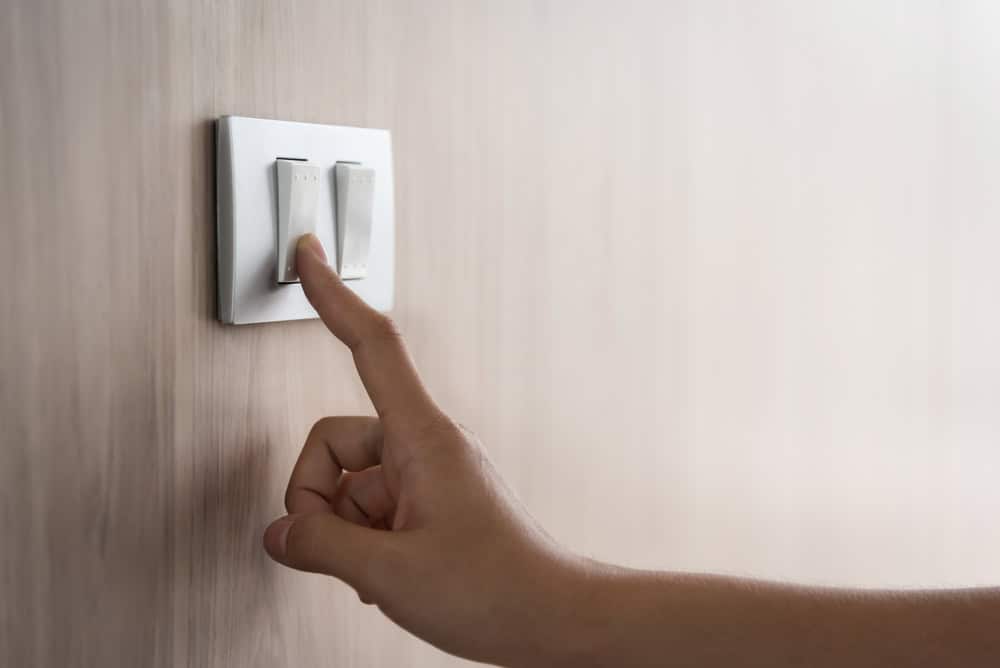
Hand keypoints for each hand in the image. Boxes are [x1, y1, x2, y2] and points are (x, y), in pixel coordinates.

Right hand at [263, 234, 584, 666]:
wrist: (552, 620)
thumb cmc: (497, 588)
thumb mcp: (389, 571)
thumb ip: (320, 544)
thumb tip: (281, 532)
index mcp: (420, 438)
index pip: (371, 347)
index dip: (333, 297)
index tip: (307, 256)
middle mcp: (423, 448)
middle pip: (333, 442)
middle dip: (317, 499)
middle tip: (341, 550)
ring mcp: (426, 478)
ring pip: (347, 484)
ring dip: (343, 531)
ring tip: (379, 571)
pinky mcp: (428, 507)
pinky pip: (369, 509)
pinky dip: (362, 543)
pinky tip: (386, 577)